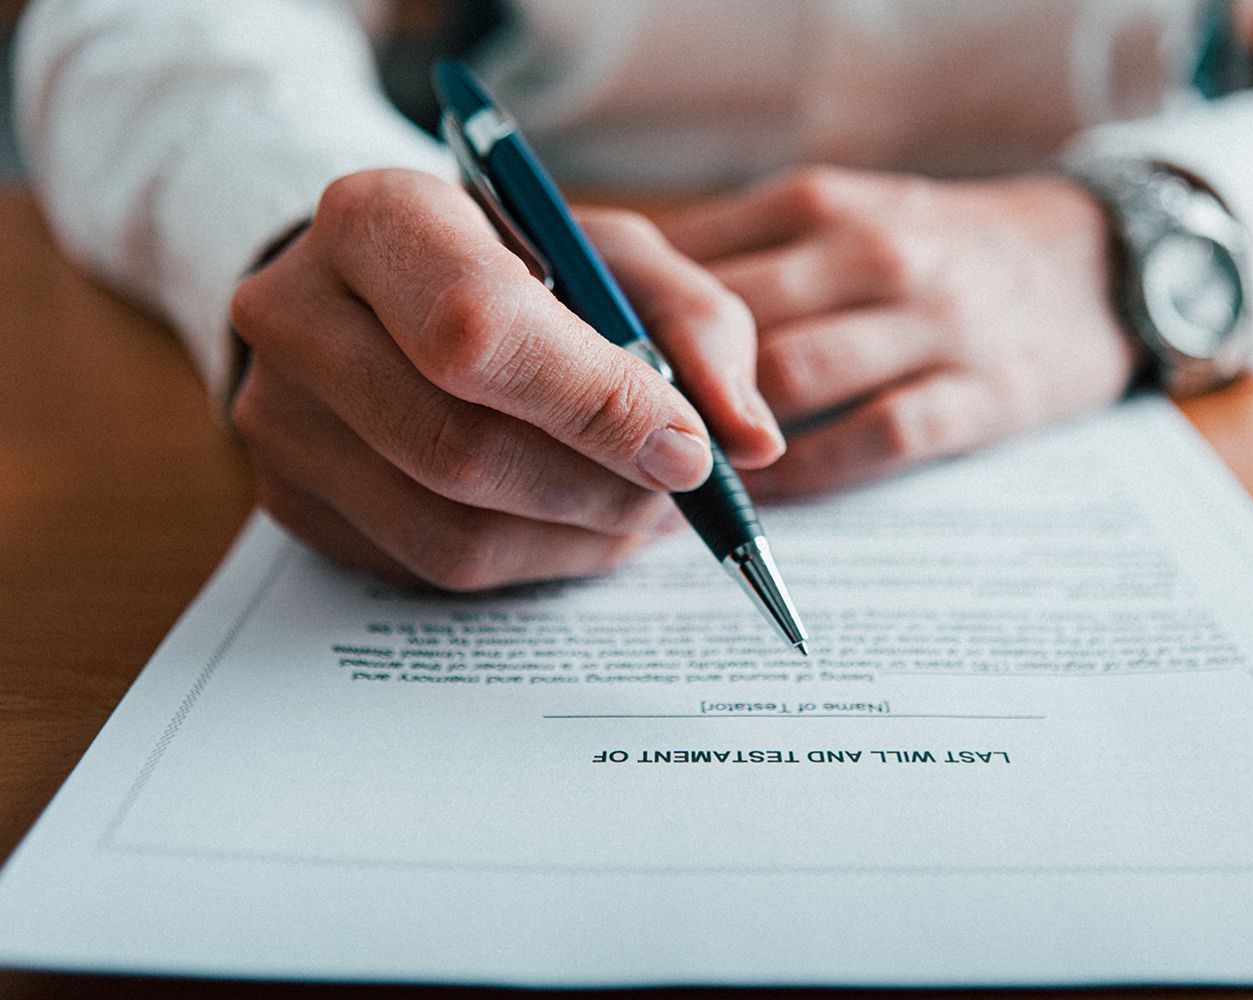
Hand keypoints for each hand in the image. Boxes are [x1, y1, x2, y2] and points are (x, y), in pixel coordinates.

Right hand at [230, 169, 782, 588]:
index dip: (595, 404)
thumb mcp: (612, 253)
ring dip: (576, 541)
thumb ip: (696, 326)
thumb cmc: (513, 262)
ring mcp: (276, 416)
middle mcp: (296, 313)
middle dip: (598, 491)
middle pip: (459, 448)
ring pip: (448, 531)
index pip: (478, 331)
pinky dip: (531, 563)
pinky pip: (427, 568)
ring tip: (641, 513)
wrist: (375, 291)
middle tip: (676, 496)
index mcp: (378, 218)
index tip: (689, 450)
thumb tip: (751, 440)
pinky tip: (578, 528)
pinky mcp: (287, 496)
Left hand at [659, 167, 1137, 497]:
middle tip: (612, 443)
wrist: (1098, 263)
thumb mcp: (844, 217)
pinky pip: (870, 439)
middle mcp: (870, 252)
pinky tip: (763, 497)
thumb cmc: (938, 249)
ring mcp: (929, 322)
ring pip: (788, 378)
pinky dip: (803, 476)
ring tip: (675, 478)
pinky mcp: (978, 392)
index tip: (578, 373)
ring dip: (720, 436)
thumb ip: (745, 258)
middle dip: (658, 388)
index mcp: (818, 204)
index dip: (617, 322)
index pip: (685, 257)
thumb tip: (622, 312)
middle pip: (726, 320)